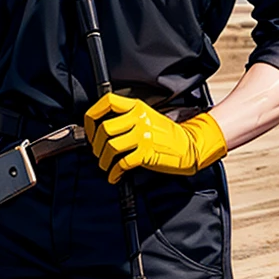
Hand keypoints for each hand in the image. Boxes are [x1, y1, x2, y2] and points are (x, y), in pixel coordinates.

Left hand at [84, 93, 227, 184]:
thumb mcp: (147, 116)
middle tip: (97, 152)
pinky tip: (114, 176)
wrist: (189, 145)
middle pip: (105, 129)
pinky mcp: (146, 153)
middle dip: (95, 144)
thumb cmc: (166, 134)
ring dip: (103, 160)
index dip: (92, 114)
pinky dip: (114, 172)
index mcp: (137, 106)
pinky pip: (122, 163)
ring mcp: (143, 135)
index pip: (107, 102)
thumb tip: (101, 128)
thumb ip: (127, 117)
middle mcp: (139, 118)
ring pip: (110, 146)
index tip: (89, 128)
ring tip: (105, 165)